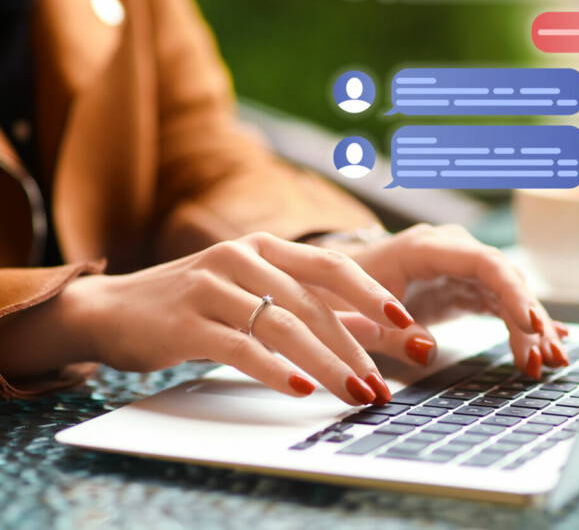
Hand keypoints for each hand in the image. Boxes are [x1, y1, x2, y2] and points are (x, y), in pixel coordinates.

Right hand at [57, 232, 420, 404]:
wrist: (112, 308)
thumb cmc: (195, 303)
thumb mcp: (253, 292)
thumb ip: (306, 305)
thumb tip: (371, 331)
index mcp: (266, 247)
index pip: (331, 266)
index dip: (372, 293)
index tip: (405, 323)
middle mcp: (242, 257)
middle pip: (313, 303)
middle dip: (355, 347)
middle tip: (380, 383)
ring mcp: (212, 286)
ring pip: (284, 326)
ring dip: (326, 365)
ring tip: (353, 392)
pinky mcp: (187, 321)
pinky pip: (242, 347)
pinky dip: (276, 370)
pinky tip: (301, 389)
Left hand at [320, 224, 569, 378]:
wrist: (332, 282)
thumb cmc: (341, 291)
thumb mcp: (357, 316)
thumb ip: (390, 334)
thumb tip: (427, 351)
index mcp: (425, 247)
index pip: (483, 262)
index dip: (512, 291)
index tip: (531, 323)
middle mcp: (450, 250)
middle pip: (504, 277)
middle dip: (529, 316)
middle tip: (545, 355)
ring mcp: (460, 267)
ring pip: (508, 293)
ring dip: (530, 327)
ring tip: (551, 361)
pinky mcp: (463, 286)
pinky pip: (499, 303)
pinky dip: (519, 326)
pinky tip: (546, 343)